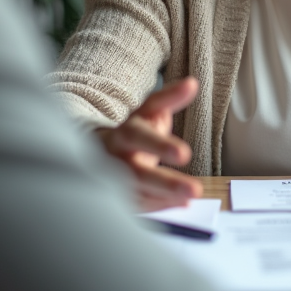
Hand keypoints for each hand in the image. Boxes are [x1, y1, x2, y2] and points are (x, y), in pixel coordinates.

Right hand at [96, 77, 202, 211]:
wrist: (96, 151)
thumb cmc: (132, 131)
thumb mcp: (148, 110)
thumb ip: (169, 98)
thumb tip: (192, 84)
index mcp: (122, 133)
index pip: (137, 136)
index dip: (159, 145)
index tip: (185, 154)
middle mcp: (114, 160)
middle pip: (135, 173)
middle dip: (165, 183)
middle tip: (194, 189)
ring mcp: (112, 182)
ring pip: (136, 194)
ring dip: (165, 198)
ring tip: (192, 197)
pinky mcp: (114, 198)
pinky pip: (136, 207)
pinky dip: (158, 206)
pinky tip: (180, 204)